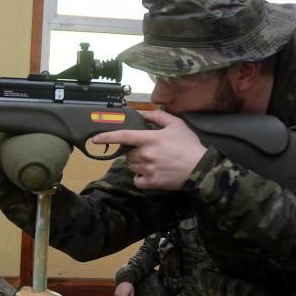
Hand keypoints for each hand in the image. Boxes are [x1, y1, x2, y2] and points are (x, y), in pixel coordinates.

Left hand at [91, 110, 205, 189]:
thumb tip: (142, 112)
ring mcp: (147, 170)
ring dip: (137, 164)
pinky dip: (141, 177)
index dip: (107, 137)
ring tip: (153, 162)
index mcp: (150, 139)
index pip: (124, 136)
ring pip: (131, 166)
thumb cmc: (188, 145)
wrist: (200, 168)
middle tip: (149, 151)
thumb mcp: (176, 125)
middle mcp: (146, 154)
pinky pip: (137, 180)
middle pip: (128, 154)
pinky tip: (151, 173)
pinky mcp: (151, 183)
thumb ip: (158, 116)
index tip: (94, 138)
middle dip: (134, 151)